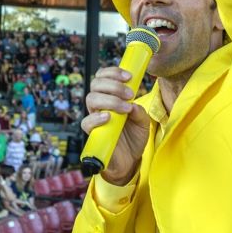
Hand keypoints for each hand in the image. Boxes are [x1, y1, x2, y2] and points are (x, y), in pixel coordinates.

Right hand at [82, 66, 149, 184]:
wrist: (131, 160)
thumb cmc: (134, 137)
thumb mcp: (144, 121)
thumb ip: (140, 111)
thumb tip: (133, 105)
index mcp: (110, 96)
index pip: (103, 77)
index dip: (113, 72)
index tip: (129, 76)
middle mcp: (100, 105)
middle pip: (96, 84)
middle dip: (113, 85)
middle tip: (130, 94)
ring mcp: (95, 118)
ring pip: (91, 99)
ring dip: (110, 99)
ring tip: (125, 108)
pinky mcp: (93, 133)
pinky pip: (87, 122)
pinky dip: (97, 117)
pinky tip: (109, 117)